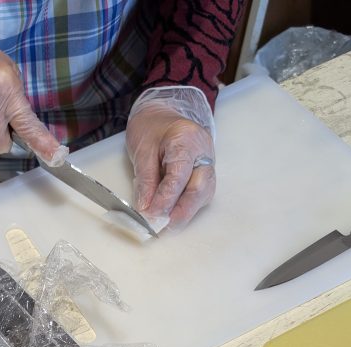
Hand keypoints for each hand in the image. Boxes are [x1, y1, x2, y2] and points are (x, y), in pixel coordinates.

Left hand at [126, 99, 214, 231]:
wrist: (163, 115)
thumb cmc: (152, 128)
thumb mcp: (142, 150)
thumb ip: (146, 180)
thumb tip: (146, 209)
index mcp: (186, 140)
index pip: (179, 176)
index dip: (165, 200)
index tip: (151, 215)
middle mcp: (204, 153)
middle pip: (199, 189)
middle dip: (180, 213)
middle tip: (161, 227)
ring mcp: (208, 165)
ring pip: (203, 195)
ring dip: (184, 213)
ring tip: (165, 225)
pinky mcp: (205, 176)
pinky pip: (200, 196)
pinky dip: (186, 208)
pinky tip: (172, 216)